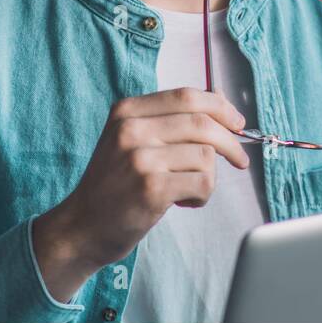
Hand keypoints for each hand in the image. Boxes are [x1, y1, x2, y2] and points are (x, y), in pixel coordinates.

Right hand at [32, 87, 248, 300]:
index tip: (236, 122)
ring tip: (191, 188)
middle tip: (240, 158)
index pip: (187, 96)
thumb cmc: (113, 185)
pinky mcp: (151, 188)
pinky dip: (203, 195)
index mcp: (128, 111)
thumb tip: (221, 101)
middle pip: (202, 123)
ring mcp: (140, 158)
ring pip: (206, 155)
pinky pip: (202, 182)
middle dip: (230, 142)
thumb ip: (170, 120)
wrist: (82, 226)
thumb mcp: (130, 140)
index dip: (220, 107)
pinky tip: (184, 201)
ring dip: (210, 176)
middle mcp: (131, 129)